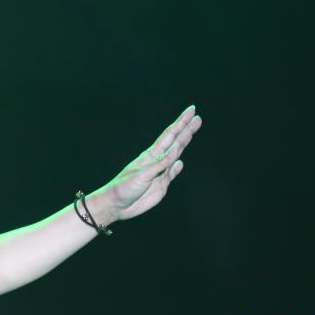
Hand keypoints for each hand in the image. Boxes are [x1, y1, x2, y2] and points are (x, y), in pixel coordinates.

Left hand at [101, 105, 201, 222]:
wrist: (117, 204)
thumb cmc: (124, 187)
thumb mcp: (142, 175)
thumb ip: (159, 165)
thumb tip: (177, 155)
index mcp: (151, 155)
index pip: (170, 135)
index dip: (181, 123)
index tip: (191, 110)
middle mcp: (156, 161)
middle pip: (175, 141)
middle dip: (186, 128)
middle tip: (197, 116)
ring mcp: (159, 172)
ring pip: (176, 154)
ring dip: (184, 142)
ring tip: (191, 131)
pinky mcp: (161, 185)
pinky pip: (171, 173)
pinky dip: (176, 168)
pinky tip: (180, 163)